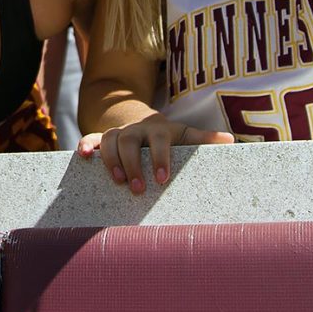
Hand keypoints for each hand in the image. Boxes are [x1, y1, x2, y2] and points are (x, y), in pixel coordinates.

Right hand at [78, 115, 232, 193]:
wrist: (142, 121)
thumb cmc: (169, 138)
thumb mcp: (184, 136)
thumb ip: (203, 140)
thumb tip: (230, 140)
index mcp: (159, 130)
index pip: (159, 140)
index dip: (159, 157)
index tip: (162, 179)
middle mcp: (136, 129)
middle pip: (130, 140)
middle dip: (132, 164)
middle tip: (137, 190)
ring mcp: (118, 133)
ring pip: (109, 139)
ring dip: (111, 160)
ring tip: (118, 182)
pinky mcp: (103, 139)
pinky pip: (91, 137)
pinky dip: (85, 144)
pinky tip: (82, 156)